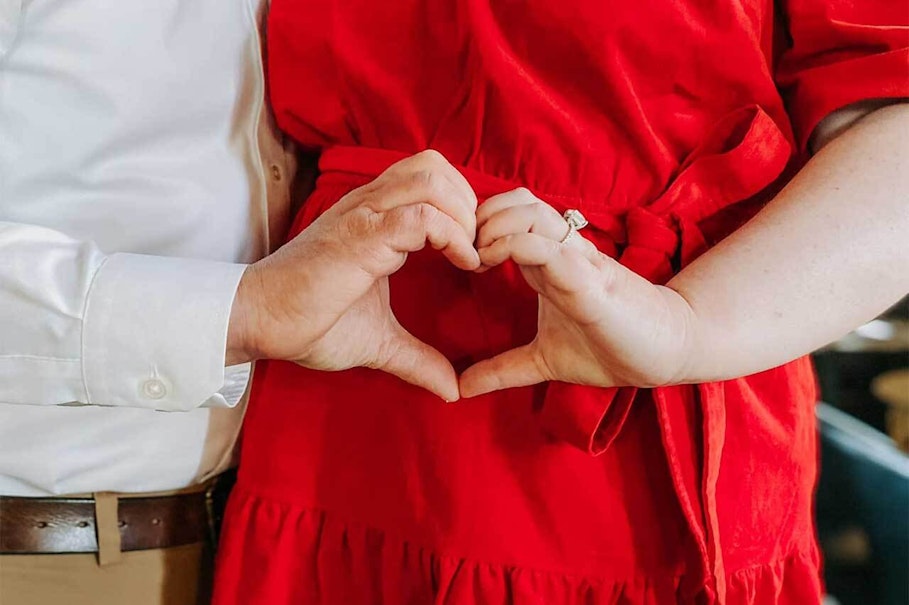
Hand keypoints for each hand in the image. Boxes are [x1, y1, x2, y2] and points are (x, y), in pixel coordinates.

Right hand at [228, 150, 479, 400]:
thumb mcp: (378, 340)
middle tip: (477, 247)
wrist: (260, 322)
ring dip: (464, 215)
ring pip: (431, 180)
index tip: (475, 252)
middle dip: (468, 202)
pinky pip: (421, 216)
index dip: (462, 205)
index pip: (430, 177)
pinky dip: (453, 235)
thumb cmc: (309, 323)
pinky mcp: (361, 236)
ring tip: (471, 254)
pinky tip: (463, 263)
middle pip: (435, 166)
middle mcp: (370, 206)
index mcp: (374, 218)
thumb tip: (451, 389)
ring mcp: (365, 217)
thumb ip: (417, 358)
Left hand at [459, 188, 696, 397]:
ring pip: (532, 211)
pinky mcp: (591, 280)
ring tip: (479, 256)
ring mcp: (576, 261)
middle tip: (463, 251)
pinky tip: (493, 262)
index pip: (509, 213)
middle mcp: (561, 252)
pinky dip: (514, 245)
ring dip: (495, 225)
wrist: (665, 353)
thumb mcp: (543, 361)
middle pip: (518, 200)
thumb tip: (461, 389)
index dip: (477, 223)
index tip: (457, 256)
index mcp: (547, 262)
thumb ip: (503, 369)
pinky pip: (551, 247)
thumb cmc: (610, 347)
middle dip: (481, 216)